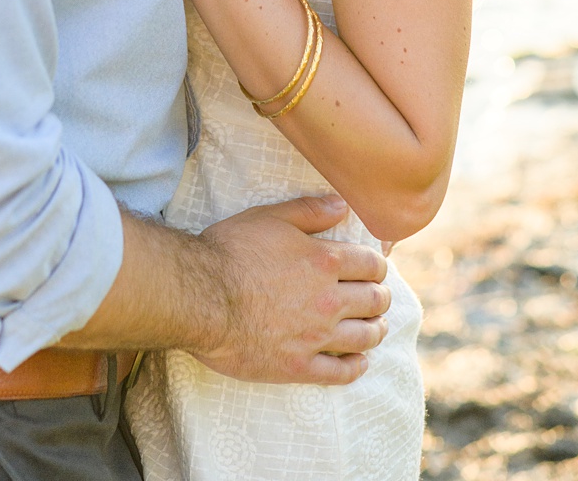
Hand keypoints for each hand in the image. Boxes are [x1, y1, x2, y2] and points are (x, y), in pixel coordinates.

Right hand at [191, 195, 389, 384]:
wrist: (198, 296)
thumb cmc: (228, 252)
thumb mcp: (266, 218)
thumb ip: (308, 211)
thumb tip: (342, 205)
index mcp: (324, 261)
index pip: (371, 264)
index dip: (377, 265)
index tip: (373, 268)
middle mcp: (329, 300)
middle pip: (375, 300)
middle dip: (379, 296)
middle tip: (375, 296)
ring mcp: (317, 336)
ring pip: (366, 337)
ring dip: (375, 329)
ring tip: (373, 326)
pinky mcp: (300, 365)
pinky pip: (342, 372)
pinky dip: (356, 367)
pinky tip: (358, 361)